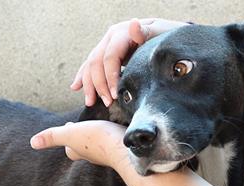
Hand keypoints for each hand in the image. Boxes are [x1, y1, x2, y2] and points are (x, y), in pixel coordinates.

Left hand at [30, 120, 128, 170]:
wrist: (125, 147)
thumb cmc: (97, 140)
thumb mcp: (70, 134)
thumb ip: (52, 137)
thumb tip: (32, 143)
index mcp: (80, 150)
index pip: (70, 149)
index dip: (66, 138)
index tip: (67, 127)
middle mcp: (93, 154)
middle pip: (83, 148)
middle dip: (81, 138)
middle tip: (82, 128)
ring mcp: (108, 153)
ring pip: (99, 145)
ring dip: (96, 137)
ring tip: (98, 127)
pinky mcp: (122, 148)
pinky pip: (113, 142)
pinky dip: (111, 136)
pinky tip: (115, 131)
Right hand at [72, 18, 188, 106]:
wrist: (168, 35)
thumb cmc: (167, 37)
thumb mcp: (160, 33)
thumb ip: (146, 31)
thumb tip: (133, 24)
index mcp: (121, 32)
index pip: (109, 57)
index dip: (110, 77)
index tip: (116, 95)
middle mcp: (110, 37)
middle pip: (96, 62)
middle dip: (99, 85)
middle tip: (108, 103)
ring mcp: (107, 44)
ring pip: (90, 65)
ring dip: (89, 85)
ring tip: (91, 102)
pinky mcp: (107, 53)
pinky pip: (91, 65)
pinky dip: (83, 77)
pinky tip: (76, 87)